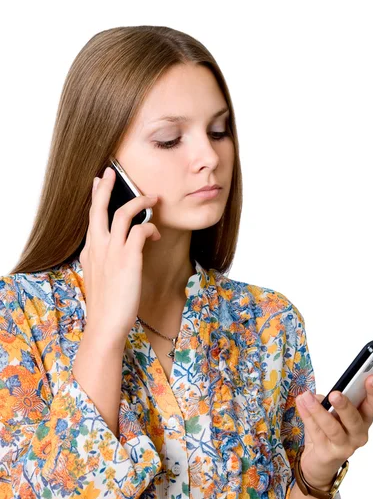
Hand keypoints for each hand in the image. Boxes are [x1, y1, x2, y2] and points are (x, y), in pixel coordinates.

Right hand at [79, 166, 160, 345]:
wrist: (105, 326)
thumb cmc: (106, 307)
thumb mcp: (99, 280)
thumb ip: (103, 263)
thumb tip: (114, 255)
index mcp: (90, 252)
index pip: (92, 218)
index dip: (96, 198)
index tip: (98, 183)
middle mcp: (97, 248)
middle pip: (99, 208)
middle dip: (105, 187)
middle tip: (111, 172)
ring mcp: (111, 252)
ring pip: (122, 213)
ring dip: (140, 201)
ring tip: (153, 198)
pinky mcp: (127, 259)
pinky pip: (140, 231)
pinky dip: (150, 227)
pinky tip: (157, 234)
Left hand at [295, 375, 372, 488]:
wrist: (320, 462)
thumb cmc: (329, 433)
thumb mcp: (333, 413)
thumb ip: (328, 402)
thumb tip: (318, 397)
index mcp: (363, 419)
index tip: (371, 377)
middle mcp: (358, 434)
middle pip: (355, 420)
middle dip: (345, 406)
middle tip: (335, 394)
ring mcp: (345, 446)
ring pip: (333, 428)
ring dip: (318, 411)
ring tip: (307, 397)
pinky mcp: (328, 453)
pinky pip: (316, 432)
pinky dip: (307, 416)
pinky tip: (301, 405)